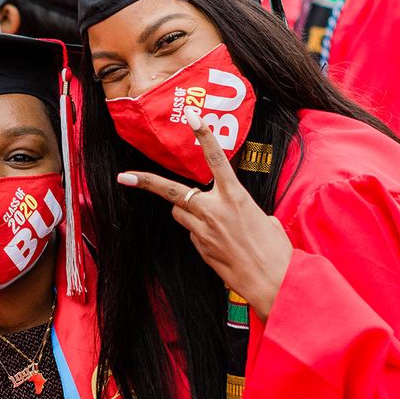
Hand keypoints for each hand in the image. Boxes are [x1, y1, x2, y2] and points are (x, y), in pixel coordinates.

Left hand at [117, 107, 291, 319]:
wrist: (273, 282)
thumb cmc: (275, 250)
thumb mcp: (263, 218)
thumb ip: (241, 208)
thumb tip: (232, 212)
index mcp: (235, 197)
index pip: (216, 159)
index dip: (204, 135)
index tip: (193, 116)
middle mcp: (214, 210)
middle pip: (173, 192)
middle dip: (147, 183)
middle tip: (124, 177)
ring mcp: (203, 231)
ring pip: (180, 213)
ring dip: (187, 211)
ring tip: (214, 223)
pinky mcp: (200, 249)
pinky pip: (193, 233)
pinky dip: (201, 233)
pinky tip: (222, 244)